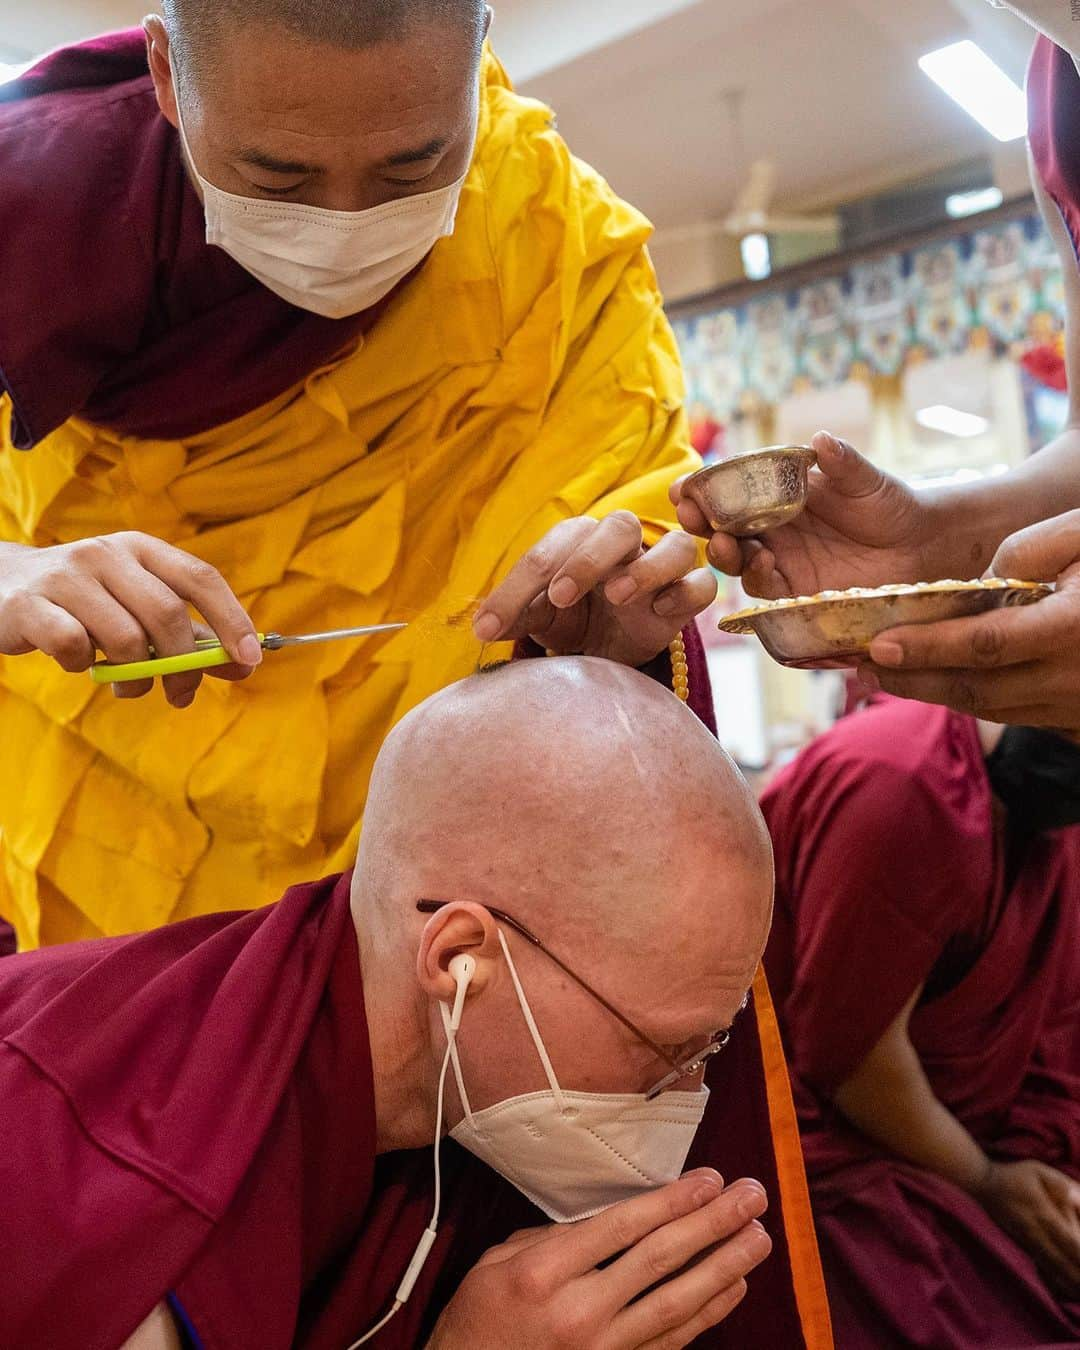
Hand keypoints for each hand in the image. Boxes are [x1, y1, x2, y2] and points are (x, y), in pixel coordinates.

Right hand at [0, 533, 261, 707]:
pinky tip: (79, 662)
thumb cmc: (85, 603)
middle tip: (181, 694)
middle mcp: (106, 554)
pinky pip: (76, 647)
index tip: (251, 659)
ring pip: (125, 638)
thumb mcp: (136, 606)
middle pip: (167, 614)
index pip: (200, 578)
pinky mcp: (30, 604)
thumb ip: (188, 635)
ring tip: (127, 684)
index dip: (232, 619)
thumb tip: (244, 665)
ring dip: (135, 676)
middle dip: (184, 664)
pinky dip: (85, 667)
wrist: (0, 586)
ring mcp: (66, 575)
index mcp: (141, 549)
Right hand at [427, 1171, 770, 1349]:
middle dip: (712, 1223)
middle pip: (660, 1260)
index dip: (672, 1201)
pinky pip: (673, 1340)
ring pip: (677, 1302)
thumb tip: (607, 1218)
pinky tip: (734, 1287)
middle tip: (751, 1195)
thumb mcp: (498, 1262)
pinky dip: (709, 1313)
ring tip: (758, 1237)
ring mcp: (602, 1349)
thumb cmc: (478, 1318)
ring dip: (725, 1266)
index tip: (709, 1178)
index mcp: (545, 1272)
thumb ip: (552, 1237)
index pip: (624, 1227)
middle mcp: (580, 1311)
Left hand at [471, 513, 716, 667]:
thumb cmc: (575, 618)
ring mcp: (662, 569)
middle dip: (588, 559)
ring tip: (617, 596)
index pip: (550, 551)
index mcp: (579, 541)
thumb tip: (482, 625)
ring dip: (646, 567)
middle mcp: (623, 546)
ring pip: (675, 546)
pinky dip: (686, 592)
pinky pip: (703, 584)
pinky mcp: (688, 596)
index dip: (518, 586)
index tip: (490, 626)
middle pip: (620, 526)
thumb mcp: (541, 618)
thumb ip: (516, 615)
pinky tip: (661, 611)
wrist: (614, 648)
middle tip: (560, 597)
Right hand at [671, 431, 929, 599]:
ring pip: (736, 560)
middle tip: (690, 516)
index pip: (730, 490)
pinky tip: (763, 564)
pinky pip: (765, 589)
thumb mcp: (867, 481)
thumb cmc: (890, 505)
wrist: (922, 548)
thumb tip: (822, 439)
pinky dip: (757, 577)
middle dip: (701, 523)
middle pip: (722, 527)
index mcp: (778, 494)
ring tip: (724, 543)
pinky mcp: (795, 592)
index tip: (683, 487)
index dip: (703, 490)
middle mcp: (772, 528)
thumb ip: (843, 463)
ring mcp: (781, 560)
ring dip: (723, 552)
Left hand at [856, 510, 1079, 735]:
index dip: (926, 648)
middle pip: (978, 690)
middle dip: (915, 680)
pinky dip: (979, 702)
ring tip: (889, 675)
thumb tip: (980, 587)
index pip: (983, 646)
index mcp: (1074, 628)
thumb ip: (1029, 552)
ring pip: (996, 710)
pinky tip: (943, 683)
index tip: (878, 643)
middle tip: (864, 666)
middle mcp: (1077, 677)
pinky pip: (1023, 716)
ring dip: (938, 695)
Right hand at [974, 1160, 1079, 1295]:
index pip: (1068, 1240)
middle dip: (1079, 1274)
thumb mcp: (1038, 1171)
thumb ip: (1060, 1184)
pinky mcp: (1024, 1248)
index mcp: (1042, 1213)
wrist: (983, 1186)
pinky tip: (1069, 1290)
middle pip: (1063, 1260)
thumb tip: (1078, 1197)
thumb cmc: (1015, 1176)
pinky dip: (1057, 1282)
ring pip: (1053, 1268)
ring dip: (1071, 1282)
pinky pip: (1043, 1269)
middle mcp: (1035, 1232)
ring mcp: (1028, 1242)